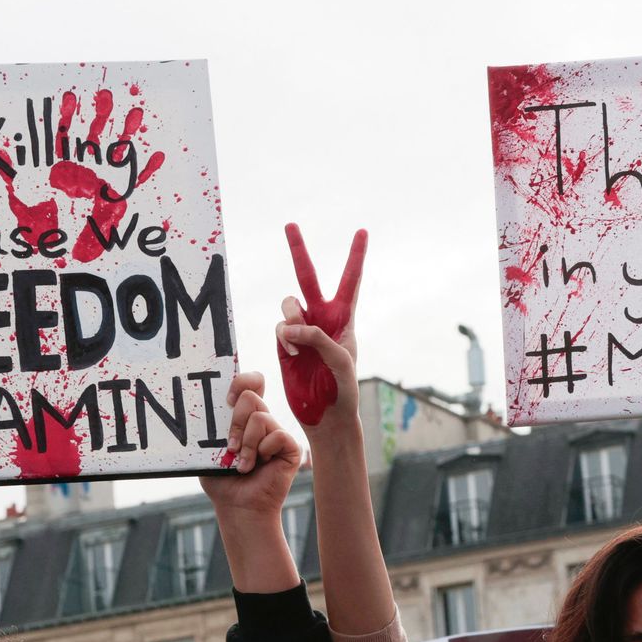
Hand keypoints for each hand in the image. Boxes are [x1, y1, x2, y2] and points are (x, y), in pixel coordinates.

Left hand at [199, 370, 300, 516]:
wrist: (238, 506)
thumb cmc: (222, 480)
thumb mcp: (209, 450)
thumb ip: (210, 427)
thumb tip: (202, 406)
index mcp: (245, 417)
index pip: (250, 382)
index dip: (240, 381)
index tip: (226, 400)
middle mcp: (263, 421)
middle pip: (251, 395)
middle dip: (235, 421)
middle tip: (230, 446)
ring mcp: (277, 433)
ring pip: (260, 417)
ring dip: (246, 443)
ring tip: (243, 464)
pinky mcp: (290, 447)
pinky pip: (276, 435)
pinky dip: (262, 451)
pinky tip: (260, 466)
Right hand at [276, 223, 365, 432]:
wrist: (327, 416)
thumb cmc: (343, 389)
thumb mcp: (341, 360)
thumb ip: (317, 338)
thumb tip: (288, 327)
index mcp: (344, 318)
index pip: (350, 280)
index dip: (355, 255)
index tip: (362, 231)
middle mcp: (321, 318)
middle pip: (308, 277)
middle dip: (298, 250)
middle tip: (290, 224)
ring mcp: (300, 331)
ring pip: (289, 304)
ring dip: (292, 316)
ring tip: (300, 342)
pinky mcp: (284, 345)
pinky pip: (279, 328)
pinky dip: (285, 338)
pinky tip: (294, 355)